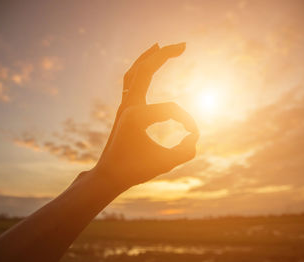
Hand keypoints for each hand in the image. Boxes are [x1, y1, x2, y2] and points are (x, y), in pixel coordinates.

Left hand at [94, 43, 198, 187]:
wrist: (109, 175)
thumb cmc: (135, 170)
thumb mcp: (165, 163)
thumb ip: (185, 150)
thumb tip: (194, 136)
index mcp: (136, 116)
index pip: (171, 109)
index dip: (187, 121)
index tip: (193, 136)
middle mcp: (128, 105)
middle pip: (146, 70)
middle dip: (164, 55)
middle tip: (183, 44)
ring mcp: (124, 105)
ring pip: (134, 72)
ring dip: (148, 58)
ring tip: (161, 46)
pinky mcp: (124, 109)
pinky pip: (130, 82)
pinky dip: (139, 70)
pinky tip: (146, 66)